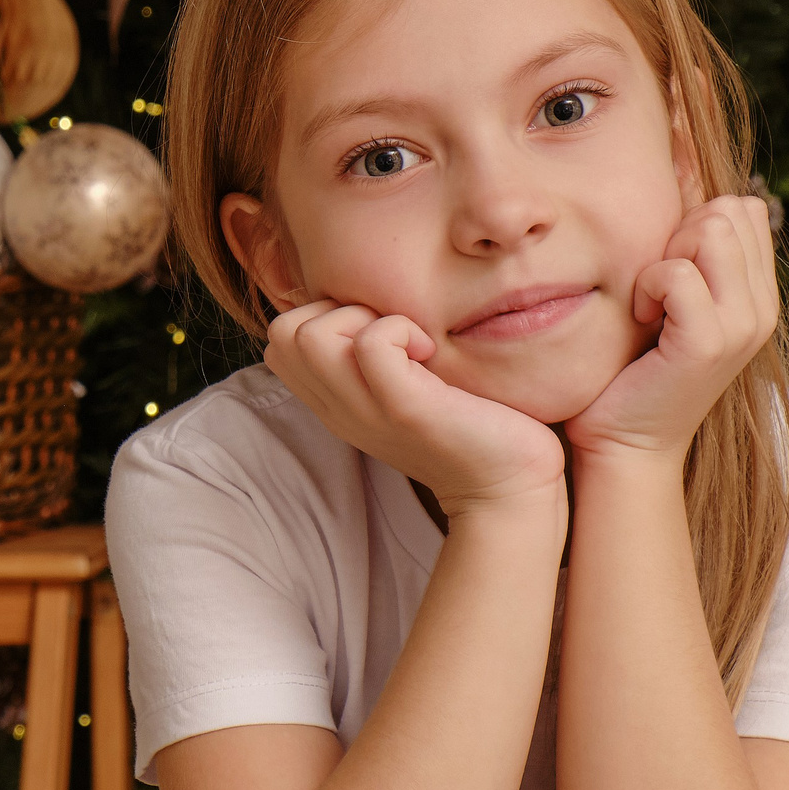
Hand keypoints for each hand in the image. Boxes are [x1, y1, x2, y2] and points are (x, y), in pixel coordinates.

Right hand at [264, 300, 566, 518]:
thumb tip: (369, 305)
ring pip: (309, 336)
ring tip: (408, 342)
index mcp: (334, 403)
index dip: (322, 315)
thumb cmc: (467, 426)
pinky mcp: (404, 409)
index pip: (280, 341)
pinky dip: (400, 329)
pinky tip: (429, 352)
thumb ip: (373, 360)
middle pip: (282, 333)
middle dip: (333, 311)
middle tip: (390, 334)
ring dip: (361, 318)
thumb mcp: (402, 391)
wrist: (508, 484)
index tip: (376, 331)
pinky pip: (369, 344)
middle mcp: (339, 409)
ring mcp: (366, 411)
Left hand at [564, 195, 778, 463]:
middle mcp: (762, 308)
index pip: (745, 209)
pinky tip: (641, 318)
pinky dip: (646, 286)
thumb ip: (689, 256)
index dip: (695, 222)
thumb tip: (684, 190)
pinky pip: (676, 272)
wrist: (625, 444)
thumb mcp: (671, 303)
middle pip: (731, 210)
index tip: (667, 270)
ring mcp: (743, 326)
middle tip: (655, 286)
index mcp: (759, 295)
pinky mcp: (710, 342)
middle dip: (679, 232)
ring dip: (663, 257)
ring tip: (650, 302)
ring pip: (711, 229)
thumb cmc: (633, 370)